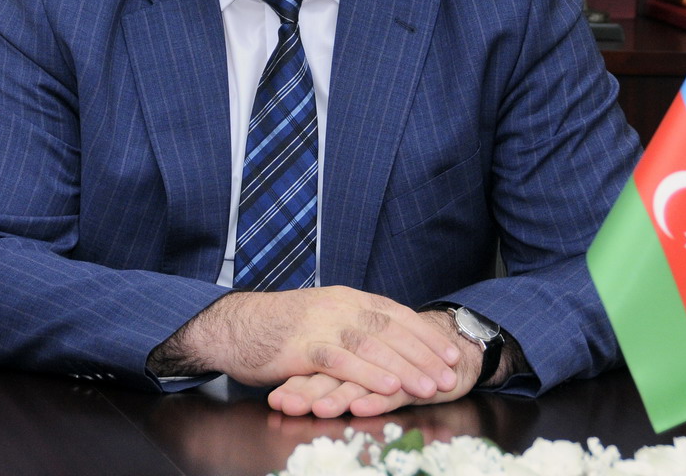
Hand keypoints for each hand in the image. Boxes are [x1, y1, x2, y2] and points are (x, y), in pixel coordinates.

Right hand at [148, 286, 461, 400]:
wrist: (234, 326)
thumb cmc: (280, 329)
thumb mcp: (323, 319)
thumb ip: (352, 327)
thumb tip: (388, 342)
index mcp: (347, 298)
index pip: (396, 314)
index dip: (425, 334)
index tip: (449, 352)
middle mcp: (340, 306)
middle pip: (392, 329)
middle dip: (424, 353)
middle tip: (450, 374)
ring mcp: (322, 324)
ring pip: (373, 345)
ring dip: (405, 366)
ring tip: (429, 385)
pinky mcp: (303, 346)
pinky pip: (343, 361)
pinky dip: (370, 374)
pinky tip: (389, 386)